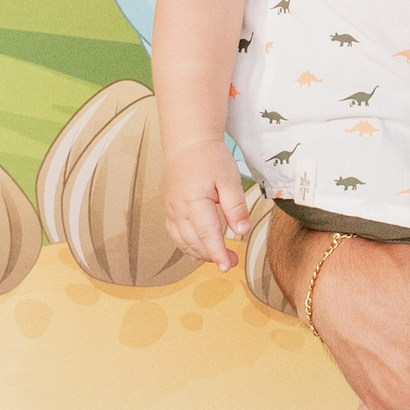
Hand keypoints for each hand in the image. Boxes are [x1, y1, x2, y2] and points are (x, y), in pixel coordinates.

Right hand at [162, 138, 250, 269]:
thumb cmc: (210, 158)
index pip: (207, 234)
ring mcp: (170, 209)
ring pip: (182, 240)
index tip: (228, 266)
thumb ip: (236, 206)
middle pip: (194, 241)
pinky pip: (175, 233)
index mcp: (193, 201)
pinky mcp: (169, 208)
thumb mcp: (229, 179)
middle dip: (212, 255)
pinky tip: (198, 248)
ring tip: (217, 257)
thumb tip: (241, 231)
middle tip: (231, 262)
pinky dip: (186, 245)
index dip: (218, 253)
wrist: (188, 143)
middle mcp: (178, 208)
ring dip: (199, 253)